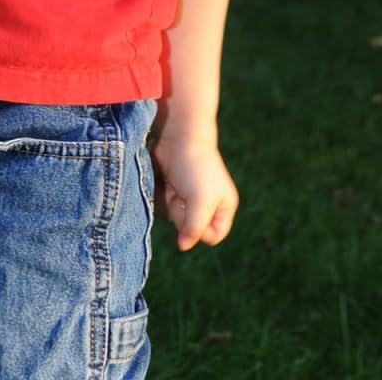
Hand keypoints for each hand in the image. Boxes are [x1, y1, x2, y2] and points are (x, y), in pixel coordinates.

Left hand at [149, 135, 238, 250]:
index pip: (212, 236)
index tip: (193, 213)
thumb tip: (183, 246)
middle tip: (181, 194)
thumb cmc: (195, 167)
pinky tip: (162, 181)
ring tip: (172, 185)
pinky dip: (159, 195)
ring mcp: (186, 196)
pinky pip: (161, 204)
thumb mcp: (202, 201)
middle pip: (188, 229)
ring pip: (172, 218)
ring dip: (168, 203)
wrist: (176, 135)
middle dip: (181, 213)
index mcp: (223, 207)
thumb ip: (195, 228)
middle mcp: (205, 203)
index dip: (200, 231)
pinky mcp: (169, 187)